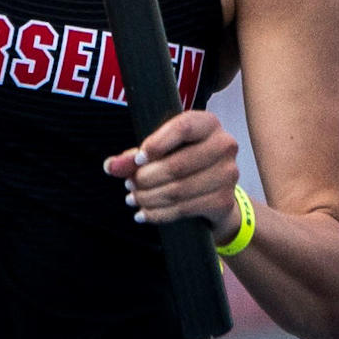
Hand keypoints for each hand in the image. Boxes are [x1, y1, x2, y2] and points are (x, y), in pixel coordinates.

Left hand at [110, 109, 242, 228]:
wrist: (214, 193)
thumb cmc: (185, 163)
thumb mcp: (161, 152)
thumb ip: (135, 156)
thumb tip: (111, 166)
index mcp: (208, 124)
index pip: (183, 127)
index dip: (156, 144)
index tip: (137, 160)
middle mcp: (223, 145)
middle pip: (177, 164)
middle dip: (146, 178)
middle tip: (129, 185)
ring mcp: (227, 174)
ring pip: (178, 190)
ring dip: (148, 198)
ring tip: (133, 199)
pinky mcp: (223, 200)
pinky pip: (184, 209)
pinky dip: (158, 214)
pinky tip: (144, 214)